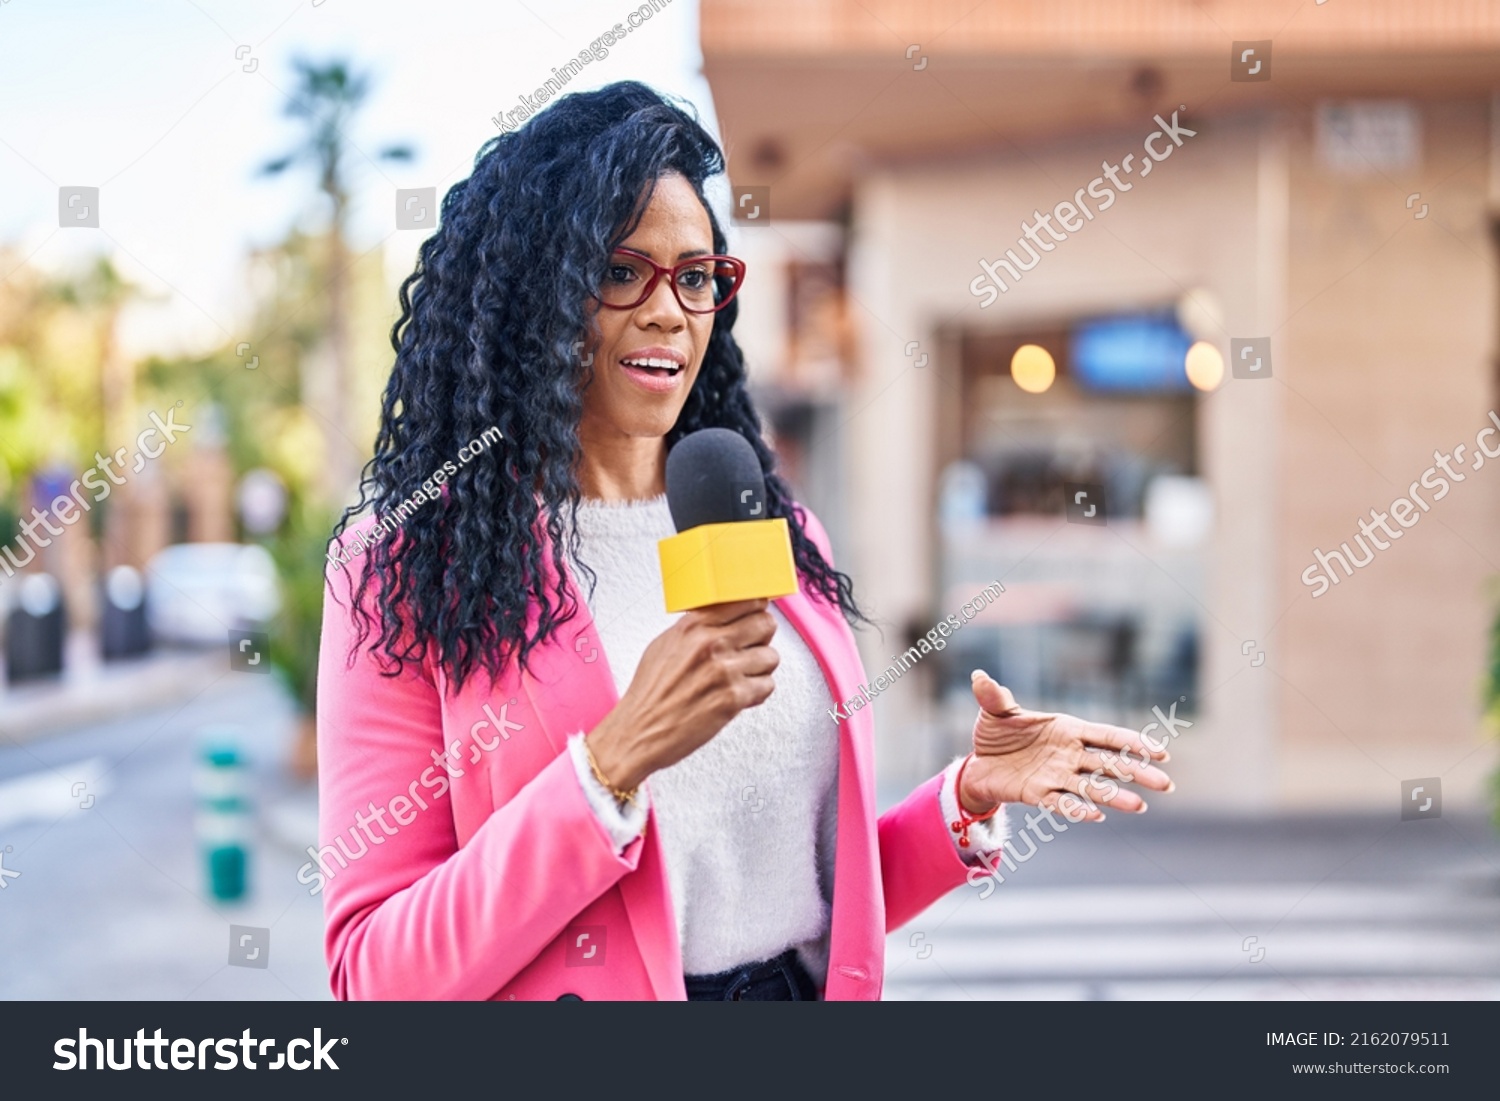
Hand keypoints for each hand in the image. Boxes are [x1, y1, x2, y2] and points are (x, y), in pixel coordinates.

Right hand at [586, 599, 777, 791]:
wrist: (639, 731)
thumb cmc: (650, 693)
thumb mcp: (665, 644)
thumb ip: (696, 627)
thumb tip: (723, 615)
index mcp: (694, 625)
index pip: (746, 601)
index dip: (755, 611)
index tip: (754, 618)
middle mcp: (711, 643)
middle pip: (765, 624)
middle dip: (762, 638)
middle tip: (752, 649)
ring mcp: (724, 670)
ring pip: (771, 656)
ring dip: (761, 668)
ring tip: (742, 676)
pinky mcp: (733, 698)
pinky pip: (767, 685)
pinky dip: (757, 692)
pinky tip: (739, 695)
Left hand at [956, 670, 1174, 821]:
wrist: (979, 762)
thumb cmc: (997, 733)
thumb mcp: (994, 711)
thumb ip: (994, 696)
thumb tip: (979, 676)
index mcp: (1068, 730)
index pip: (1107, 736)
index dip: (1133, 743)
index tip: (1161, 752)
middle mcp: (1068, 755)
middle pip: (1110, 764)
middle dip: (1138, 773)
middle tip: (1166, 785)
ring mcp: (1056, 775)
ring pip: (1091, 787)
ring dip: (1115, 796)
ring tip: (1140, 807)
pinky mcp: (1038, 794)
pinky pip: (1061, 802)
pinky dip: (1077, 809)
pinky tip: (1096, 816)